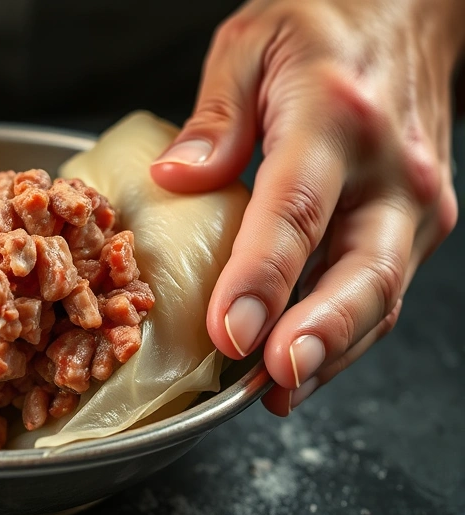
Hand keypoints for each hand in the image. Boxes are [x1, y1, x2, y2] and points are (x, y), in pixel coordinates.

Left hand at [150, 0, 462, 414]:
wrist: (409, 9)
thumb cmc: (323, 22)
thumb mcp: (252, 42)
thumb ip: (215, 116)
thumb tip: (175, 180)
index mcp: (335, 115)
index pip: (297, 210)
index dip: (262, 278)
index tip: (230, 330)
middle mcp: (390, 167)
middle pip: (362, 268)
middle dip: (318, 334)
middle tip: (273, 379)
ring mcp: (416, 199)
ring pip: (380, 294)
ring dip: (332, 352)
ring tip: (278, 394)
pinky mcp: (420, 221)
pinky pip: (382, 290)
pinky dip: (344, 335)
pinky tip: (300, 367)